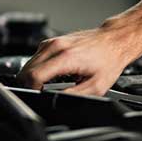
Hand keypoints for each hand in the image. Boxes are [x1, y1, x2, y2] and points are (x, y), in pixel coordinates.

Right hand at [17, 24, 141, 95]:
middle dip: (29, 85)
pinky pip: (36, 57)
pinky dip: (38, 68)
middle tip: (41, 93)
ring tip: (48, 84)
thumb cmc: (109, 59)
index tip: (37, 96)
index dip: (31, 90)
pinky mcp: (53, 41)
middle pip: (26, 70)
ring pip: (28, 63)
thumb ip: (73, 96)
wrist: (115, 40)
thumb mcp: (96, 86)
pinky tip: (51, 74)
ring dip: (32, 76)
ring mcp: (53, 42)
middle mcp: (56, 46)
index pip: (33, 75)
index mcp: (66, 57)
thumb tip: (55, 101)